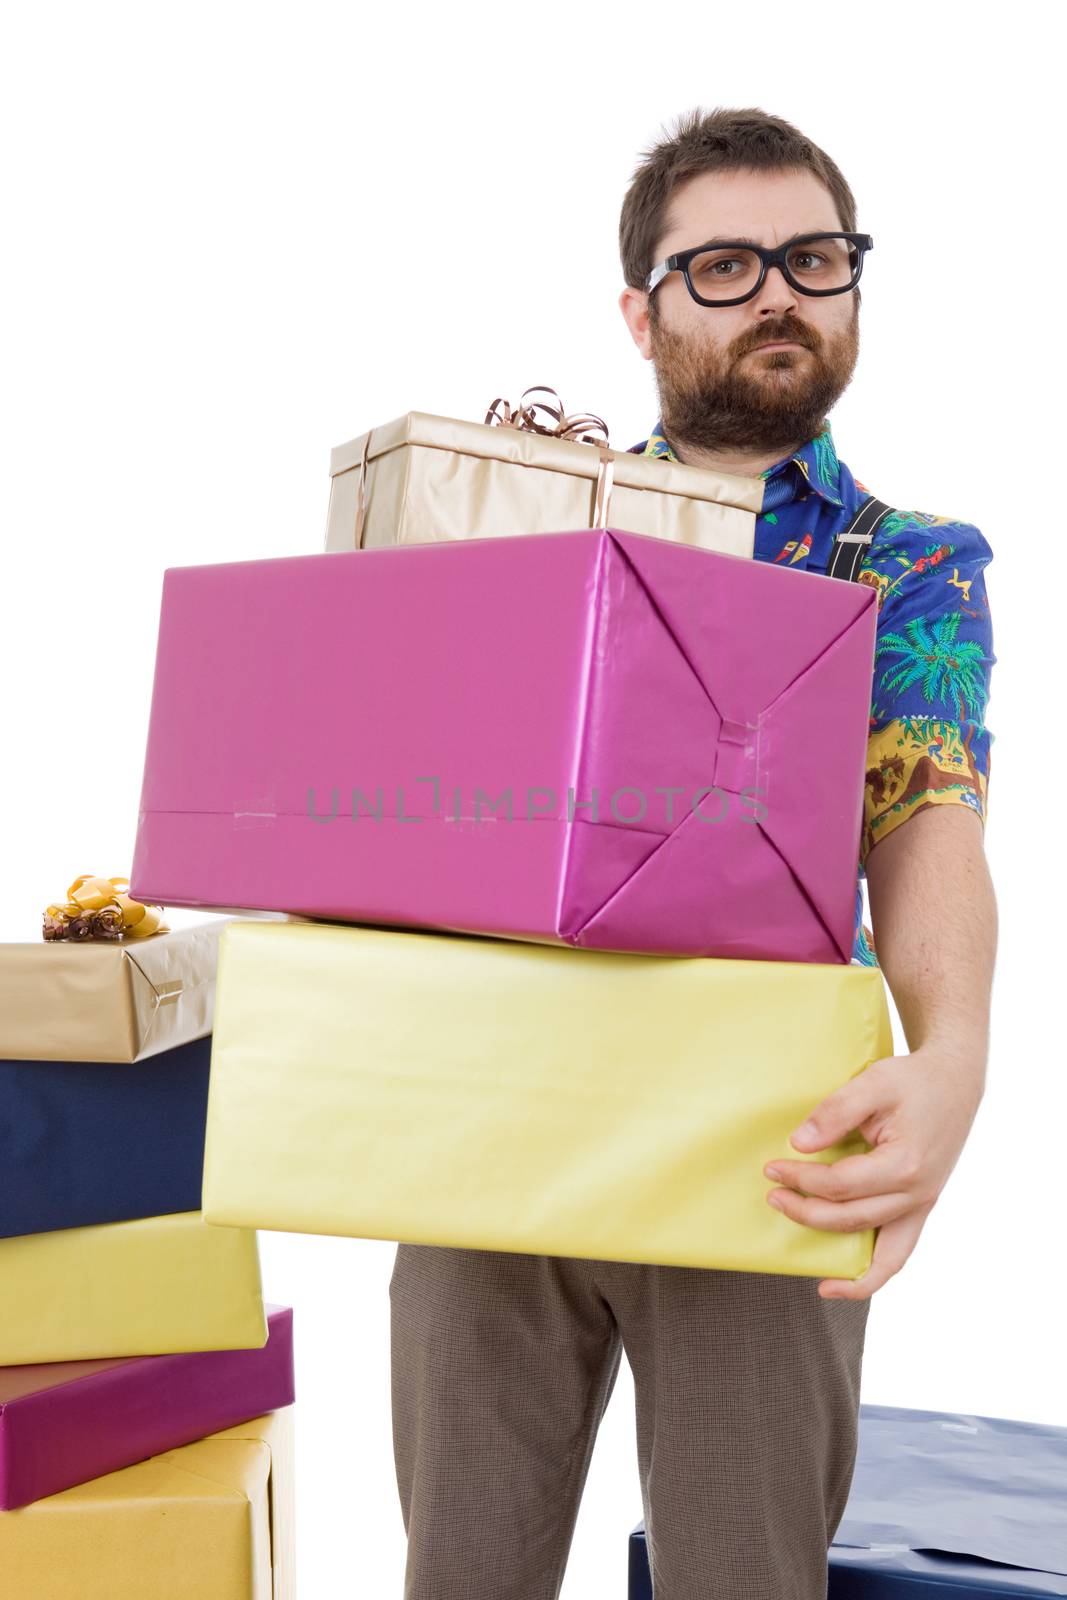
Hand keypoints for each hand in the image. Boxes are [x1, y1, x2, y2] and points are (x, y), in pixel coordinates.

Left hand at [762, 1045, 985, 1300]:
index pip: (841, 1184)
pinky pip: (898, 1254)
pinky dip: (873, 1276)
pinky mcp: (921, 1207)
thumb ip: (836, 1112)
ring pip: (879, 1252)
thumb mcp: (873, 1082)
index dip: (802, 1179)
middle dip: (805, 1211)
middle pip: (851, 1219)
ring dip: (835, 1251)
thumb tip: (800, 1144)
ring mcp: (922, 1205)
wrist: (956, 1083)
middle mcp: (918, 1194)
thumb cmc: (914, 1080)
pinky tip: (841, 1283)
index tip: (773, 1167)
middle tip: (772, 1196)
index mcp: (905, 1164)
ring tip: (798, 1239)